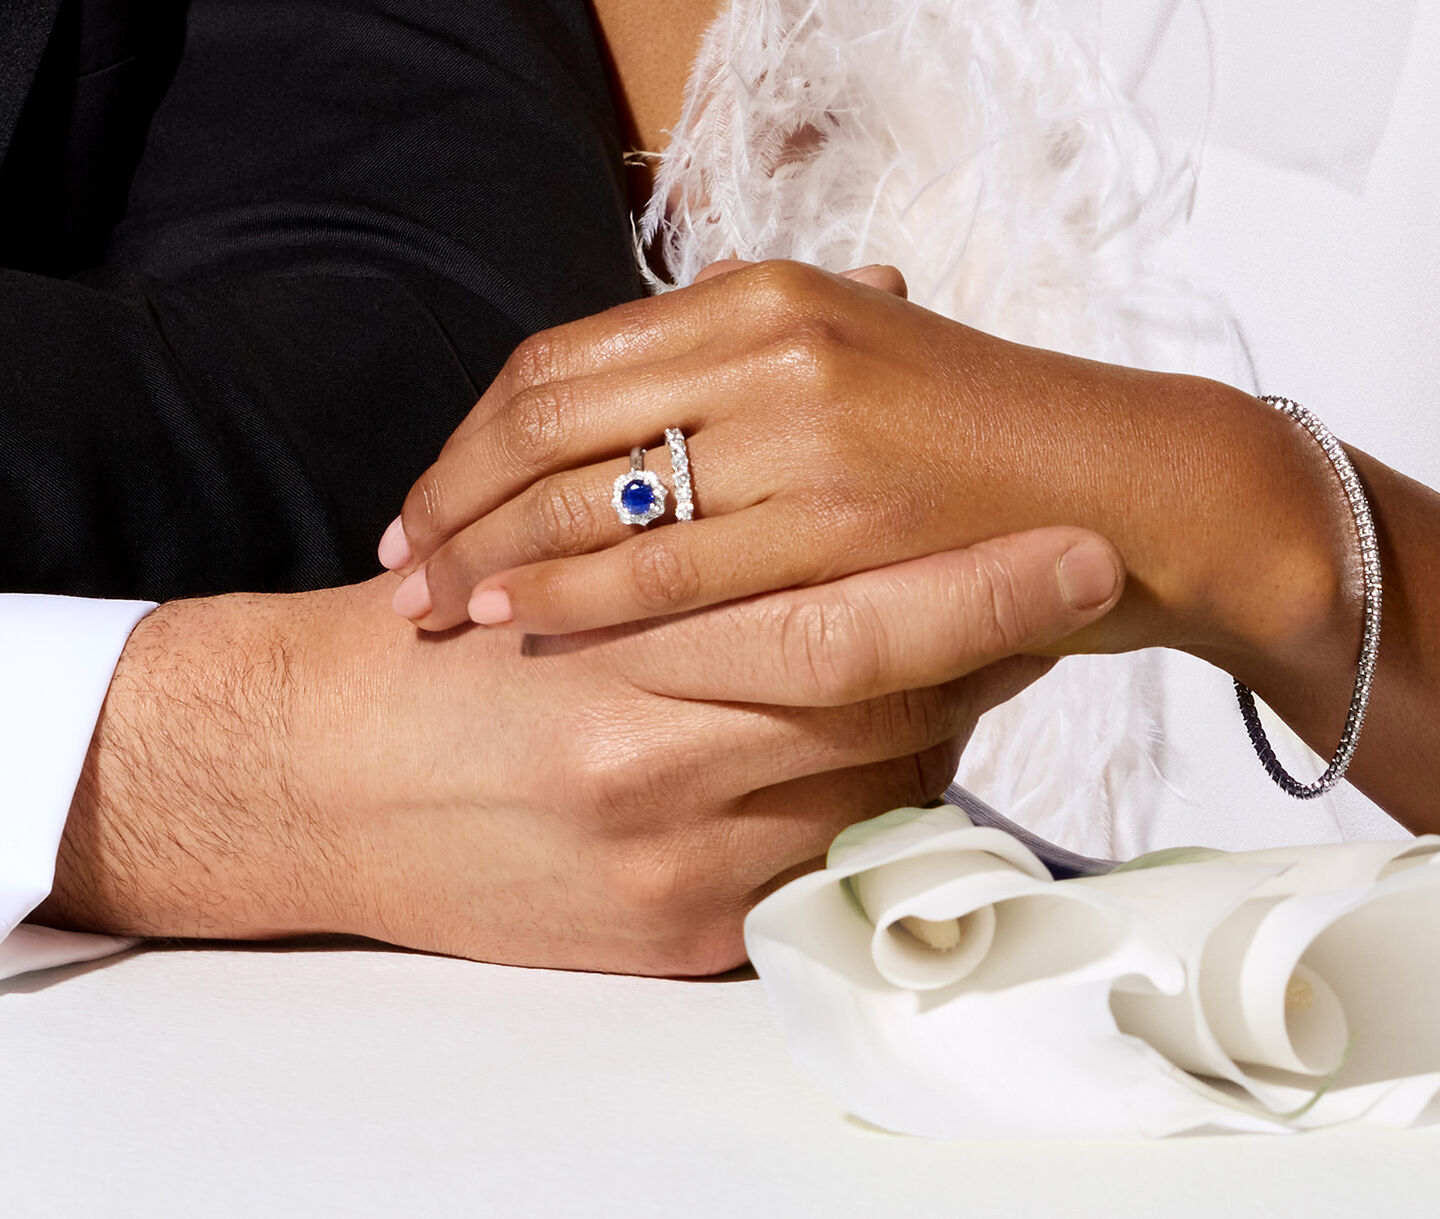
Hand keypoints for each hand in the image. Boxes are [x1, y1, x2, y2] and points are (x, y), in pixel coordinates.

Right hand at [34, 526, 1121, 975]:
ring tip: (970, 654)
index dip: (971, 592)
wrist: (314, 781)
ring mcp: (668, 867)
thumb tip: (797, 398)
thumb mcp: (527, 541)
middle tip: (1055, 586)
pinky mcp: (674, 936)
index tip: (1072, 552)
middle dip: (987, 649)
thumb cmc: (431, 645)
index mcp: (616, 654)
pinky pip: (826, 868)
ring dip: (943, 720)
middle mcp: (650, 769)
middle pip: (879, 716)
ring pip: (874, 794)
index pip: (839, 622)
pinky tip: (883, 744)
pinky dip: (880, 798)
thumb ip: (677, 483)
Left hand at [380, 259, 1347, 671]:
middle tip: (399, 568)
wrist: (1128, 482)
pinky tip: (517, 617)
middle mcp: (770, 340)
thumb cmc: (975, 450)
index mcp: (758, 299)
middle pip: (548, 418)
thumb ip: (736, 394)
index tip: (423, 506)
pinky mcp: (844, 512)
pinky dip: (578, 589)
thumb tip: (620, 433)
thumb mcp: (846, 379)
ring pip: (595, 487)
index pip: (558, 364)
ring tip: (431, 606)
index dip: (469, 440)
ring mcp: (807, 421)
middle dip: (454, 499)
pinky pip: (674, 559)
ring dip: (492, 547)